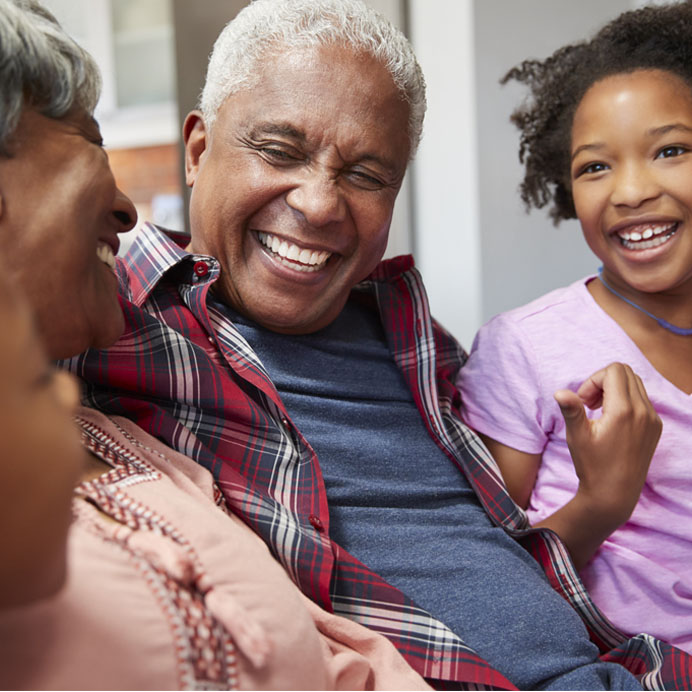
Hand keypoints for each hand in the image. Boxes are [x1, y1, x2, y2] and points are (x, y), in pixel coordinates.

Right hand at [537, 363, 661, 568]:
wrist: (614, 494)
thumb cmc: (592, 466)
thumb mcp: (577, 436)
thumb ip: (572, 410)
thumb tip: (559, 392)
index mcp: (624, 410)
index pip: (613, 371)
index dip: (593, 380)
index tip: (583, 402)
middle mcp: (643, 412)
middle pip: (625, 373)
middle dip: (603, 381)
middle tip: (589, 404)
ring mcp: (652, 419)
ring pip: (635, 384)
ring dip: (614, 390)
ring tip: (599, 412)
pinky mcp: (655, 427)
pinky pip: (642, 400)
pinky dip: (625, 401)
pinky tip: (612, 421)